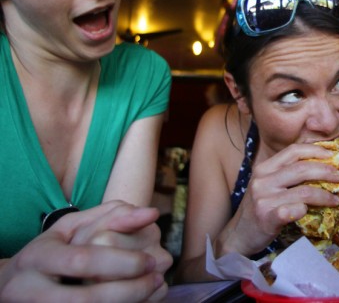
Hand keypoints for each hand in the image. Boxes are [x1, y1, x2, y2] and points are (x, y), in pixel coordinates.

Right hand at [0, 202, 167, 301]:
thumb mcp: (73, 227)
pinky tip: (138, 302)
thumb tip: (151, 213)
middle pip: (86, 299)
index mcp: (38, 257)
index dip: (121, 263)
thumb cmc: (53, 251)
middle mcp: (30, 290)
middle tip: (156, 278)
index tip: (149, 261)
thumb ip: (111, 216)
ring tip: (153, 289)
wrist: (14, 288)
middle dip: (128, 291)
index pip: (83, 261)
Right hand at [222, 144, 338, 255]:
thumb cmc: (260, 208)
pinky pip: (293, 210)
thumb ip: (287, 173)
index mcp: (265, 167)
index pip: (293, 151)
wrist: (239, 235)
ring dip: (325, 194)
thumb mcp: (269, 184)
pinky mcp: (267, 217)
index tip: (334, 155)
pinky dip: (307, 209)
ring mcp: (264, 199)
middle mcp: (263, 180)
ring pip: (303, 191)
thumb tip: (321, 161)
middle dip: (326, 171)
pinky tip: (318, 212)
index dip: (316, 150)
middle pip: (301, 168)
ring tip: (337, 198)